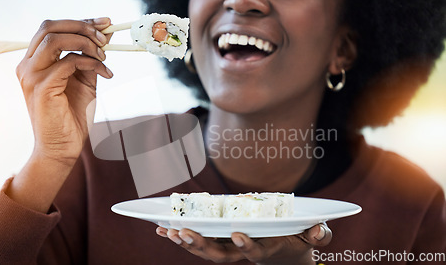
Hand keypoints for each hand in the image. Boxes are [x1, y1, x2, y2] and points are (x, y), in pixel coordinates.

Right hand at [7, 18, 112, 212]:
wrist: (63, 148)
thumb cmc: (72, 117)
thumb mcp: (85, 81)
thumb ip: (91, 58)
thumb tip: (105, 35)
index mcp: (35, 62)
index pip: (52, 28)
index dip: (80, 22)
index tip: (106, 22)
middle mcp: (28, 66)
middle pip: (50, 27)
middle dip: (82, 27)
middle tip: (105, 37)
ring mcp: (31, 76)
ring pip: (55, 40)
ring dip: (85, 42)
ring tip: (104, 56)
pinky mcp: (42, 88)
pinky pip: (68, 63)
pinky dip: (90, 63)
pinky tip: (105, 72)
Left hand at [156, 223, 330, 263]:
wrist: (285, 254)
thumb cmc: (298, 240)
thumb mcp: (313, 236)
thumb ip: (319, 234)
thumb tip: (319, 231)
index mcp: (266, 248)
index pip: (255, 251)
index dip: (247, 246)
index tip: (238, 233)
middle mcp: (244, 251)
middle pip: (220, 255)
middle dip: (201, 245)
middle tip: (184, 232)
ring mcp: (230, 248)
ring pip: (205, 250)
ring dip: (186, 242)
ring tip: (168, 231)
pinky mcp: (221, 241)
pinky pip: (200, 240)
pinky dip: (181, 236)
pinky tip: (163, 229)